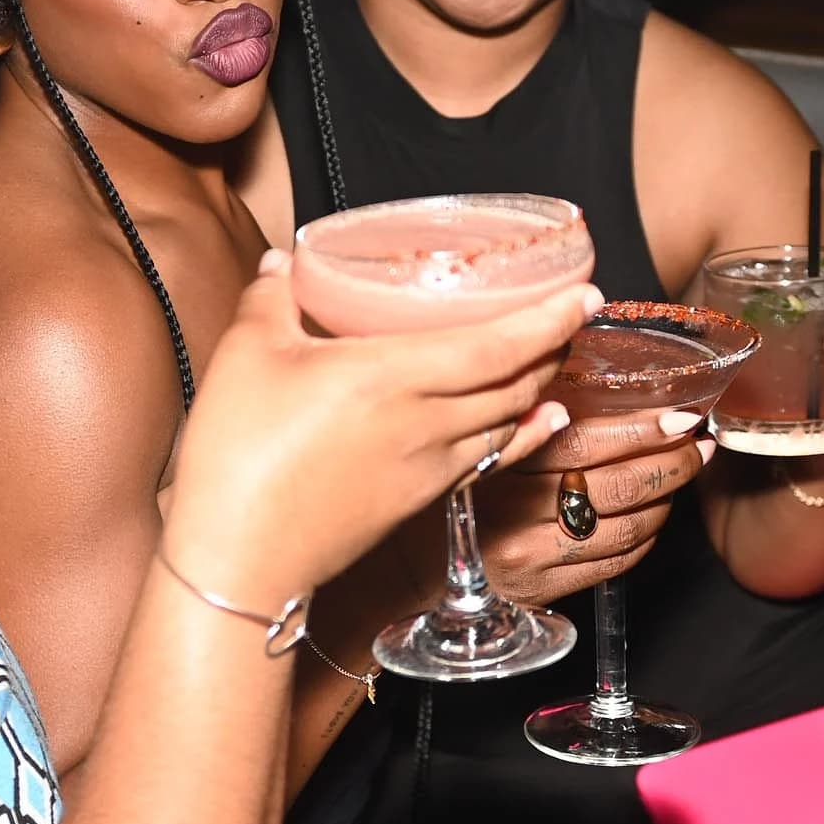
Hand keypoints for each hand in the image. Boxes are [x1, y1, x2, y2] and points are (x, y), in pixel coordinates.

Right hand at [165, 252, 597, 605]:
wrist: (239, 557)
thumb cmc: (240, 455)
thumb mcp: (245, 356)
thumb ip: (268, 301)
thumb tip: (277, 266)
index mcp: (392, 376)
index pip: (497, 344)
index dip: (548, 319)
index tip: (584, 293)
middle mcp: (425, 422)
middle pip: (517, 382)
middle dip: (554, 346)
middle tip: (571, 314)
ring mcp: (426, 467)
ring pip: (508, 421)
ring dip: (540, 386)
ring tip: (554, 357)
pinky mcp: (416, 500)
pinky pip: (489, 458)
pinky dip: (523, 434)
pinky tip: (541, 424)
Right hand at [473, 411, 714, 606]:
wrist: (409, 562)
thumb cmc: (449, 491)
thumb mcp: (477, 444)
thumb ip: (528, 421)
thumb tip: (602, 389)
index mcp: (498, 467)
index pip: (584, 444)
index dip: (641, 429)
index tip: (679, 415)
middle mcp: (515, 516)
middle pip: (617, 488)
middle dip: (671, 463)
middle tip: (696, 443)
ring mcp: (531, 557)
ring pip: (626, 527)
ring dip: (666, 499)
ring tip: (681, 473)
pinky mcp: (542, 590)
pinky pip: (614, 562)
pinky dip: (645, 537)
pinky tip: (652, 514)